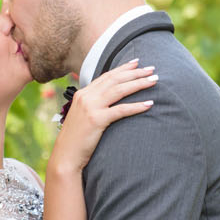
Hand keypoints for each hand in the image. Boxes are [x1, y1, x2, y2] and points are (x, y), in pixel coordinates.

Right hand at [42, 55, 152, 194]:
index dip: (123, 69)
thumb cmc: (76, 140)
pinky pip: (121, 110)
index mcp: (82, 93)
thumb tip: (109, 101)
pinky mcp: (96, 119)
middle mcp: (86, 96)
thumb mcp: (82, 117)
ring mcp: (91, 107)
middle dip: (135, 72)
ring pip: (119, 90)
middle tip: (152, 69)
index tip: (137, 63)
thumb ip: (93, 105)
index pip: (106, 76)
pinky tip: (149, 104)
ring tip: (154, 81)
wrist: (65, 157)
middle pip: (115, 79)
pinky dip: (136, 106)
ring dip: (138, 83)